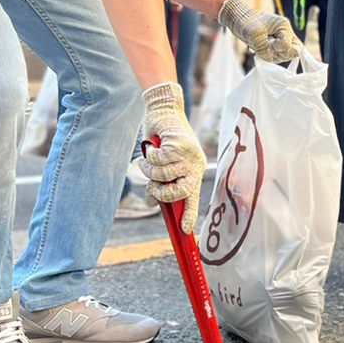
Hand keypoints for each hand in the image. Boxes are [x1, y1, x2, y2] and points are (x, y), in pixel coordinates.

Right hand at [139, 82, 206, 233]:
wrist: (164, 112)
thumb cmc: (162, 142)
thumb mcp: (164, 165)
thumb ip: (162, 182)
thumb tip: (154, 203)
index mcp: (194, 172)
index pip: (193, 196)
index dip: (190, 214)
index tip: (185, 230)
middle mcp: (196, 164)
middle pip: (180, 191)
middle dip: (161, 191)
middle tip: (151, 184)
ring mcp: (189, 154)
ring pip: (164, 175)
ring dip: (149, 170)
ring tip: (148, 159)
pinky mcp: (179, 143)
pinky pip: (159, 160)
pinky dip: (149, 156)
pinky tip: (151, 148)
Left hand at [218, 0, 298, 61]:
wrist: (238, 19)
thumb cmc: (246, 23)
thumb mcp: (255, 36)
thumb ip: (267, 49)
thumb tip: (275, 58)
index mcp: (284, 27)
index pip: (293, 47)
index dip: (281, 49)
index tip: (269, 44)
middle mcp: (285, 33)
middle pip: (290, 53)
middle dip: (277, 53)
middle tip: (264, 45)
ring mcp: (280, 39)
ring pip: (282, 56)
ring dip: (270, 54)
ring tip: (259, 45)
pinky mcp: (274, 44)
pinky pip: (275, 56)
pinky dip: (266, 54)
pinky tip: (258, 47)